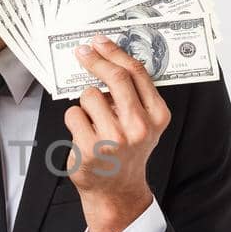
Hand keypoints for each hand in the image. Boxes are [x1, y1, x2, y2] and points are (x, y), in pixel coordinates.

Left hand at [62, 33, 172, 231]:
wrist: (115, 189)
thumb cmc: (127, 151)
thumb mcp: (143, 123)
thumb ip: (134, 95)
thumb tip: (107, 58)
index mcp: (156, 116)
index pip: (136, 74)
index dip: (115, 52)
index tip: (100, 42)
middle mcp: (138, 127)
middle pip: (115, 78)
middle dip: (95, 59)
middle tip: (82, 52)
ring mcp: (114, 139)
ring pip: (89, 96)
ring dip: (85, 103)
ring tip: (92, 120)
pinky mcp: (90, 149)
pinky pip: (73, 114)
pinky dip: (74, 120)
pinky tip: (83, 134)